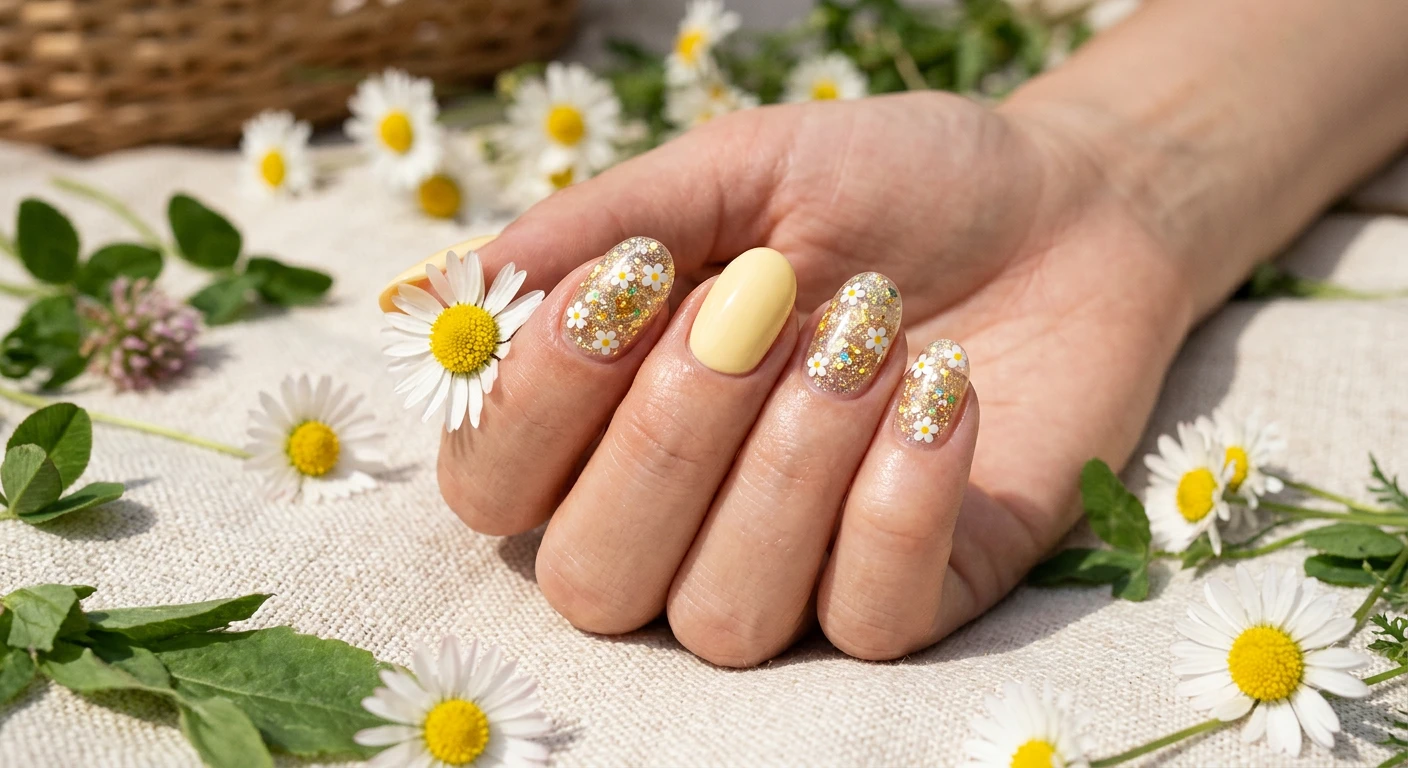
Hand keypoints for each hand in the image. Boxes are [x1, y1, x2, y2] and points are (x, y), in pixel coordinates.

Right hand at [421, 91, 1191, 666]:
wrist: (1067, 207)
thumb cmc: (888, 184)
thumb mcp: (739, 172)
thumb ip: (596, 229)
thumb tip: (433, 293)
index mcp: (608, 423)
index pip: (492, 488)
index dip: (534, 404)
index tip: (626, 283)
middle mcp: (681, 524)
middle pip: (593, 580)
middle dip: (672, 434)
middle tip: (768, 301)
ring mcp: (795, 576)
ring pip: (722, 614)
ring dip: (793, 460)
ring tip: (874, 329)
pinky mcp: (913, 598)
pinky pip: (866, 618)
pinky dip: (901, 496)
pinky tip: (946, 391)